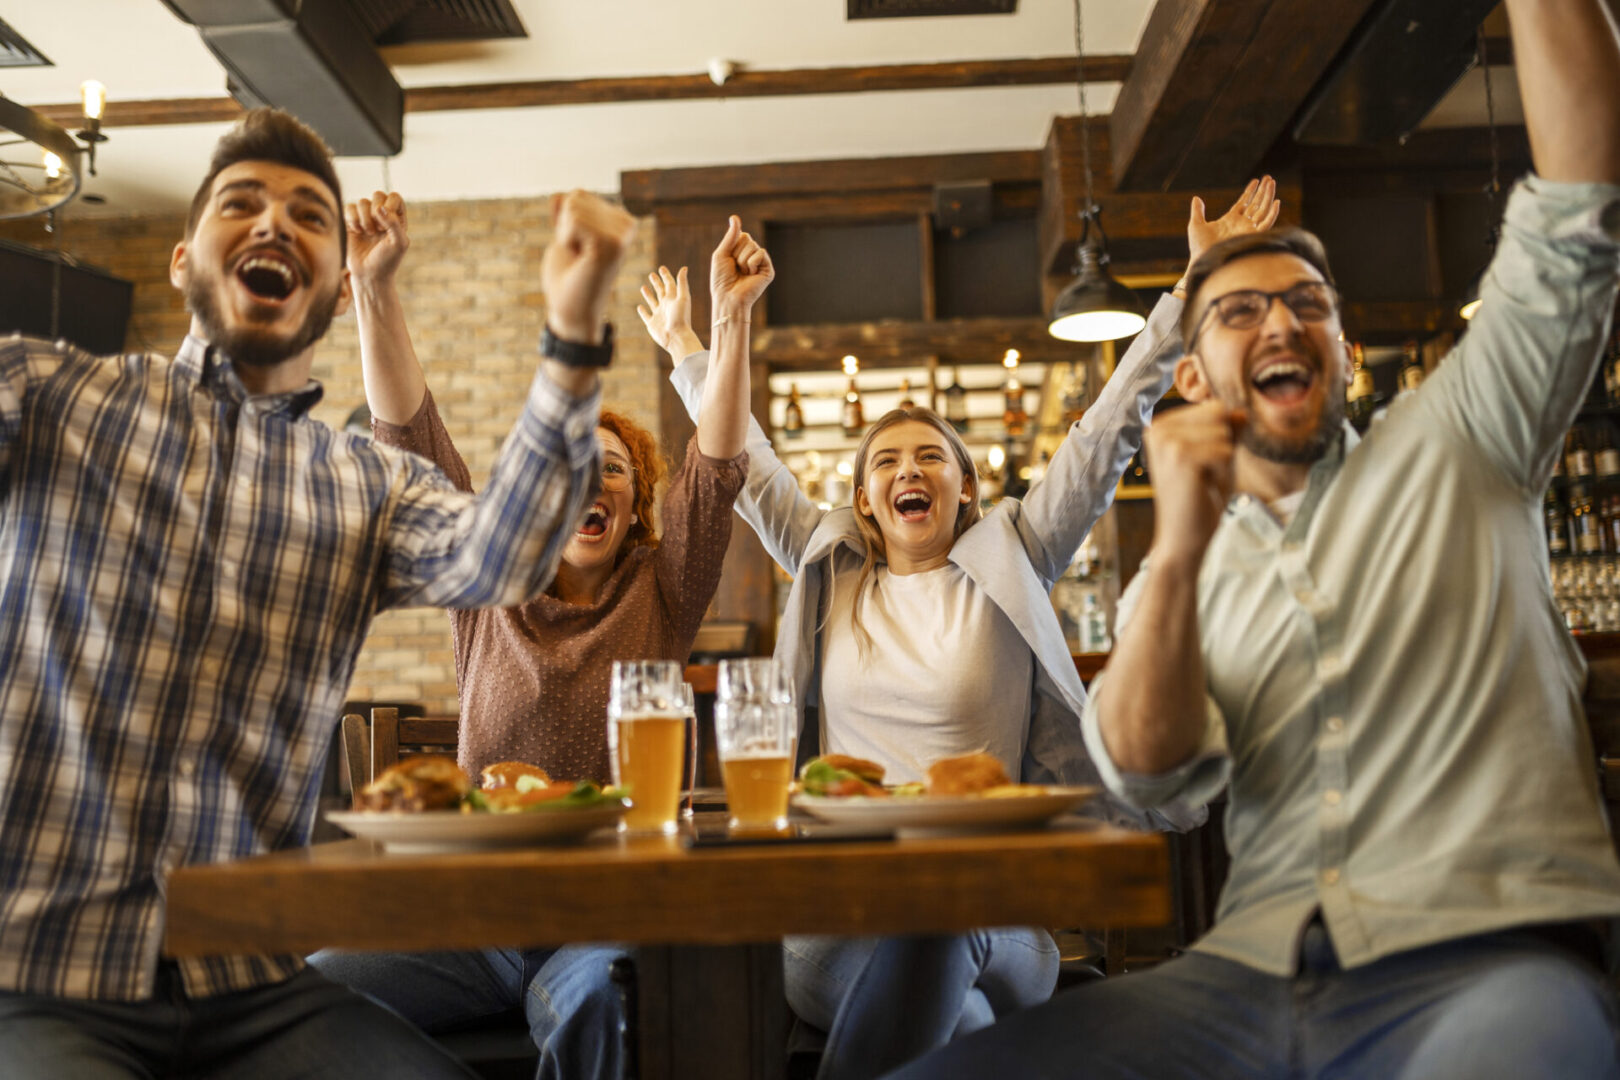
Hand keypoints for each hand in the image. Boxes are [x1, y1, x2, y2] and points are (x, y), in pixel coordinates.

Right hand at [345, 191, 409, 291]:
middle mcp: (382, 216)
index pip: (394, 197)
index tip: (387, 224)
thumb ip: (393, 223)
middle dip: (376, 211)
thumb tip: (379, 207)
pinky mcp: (351, 222)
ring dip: (365, 218)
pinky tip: (356, 231)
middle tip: (378, 230)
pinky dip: (352, 218)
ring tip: (367, 234)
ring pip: (362, 202)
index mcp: (397, 219)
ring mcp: (366, 218)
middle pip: (378, 195)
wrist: (368, 275)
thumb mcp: (398, 243)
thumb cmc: (387, 261)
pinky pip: (349, 207)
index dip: (390, 205)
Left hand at [541, 191, 637, 343]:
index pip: (578, 195)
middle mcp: (626, 225)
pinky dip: (566, 239)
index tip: (576, 249)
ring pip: (574, 206)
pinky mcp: (612, 244)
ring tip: (579, 258)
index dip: (564, 222)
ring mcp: (622, 234)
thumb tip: (558, 195)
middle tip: (577, 255)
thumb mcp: (563, 237)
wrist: (571, 311)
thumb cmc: (567, 279)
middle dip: (564, 225)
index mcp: (619, 221)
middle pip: (576, 196)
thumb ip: (563, 214)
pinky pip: (574, 219)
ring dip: (565, 234)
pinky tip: (581, 259)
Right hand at [637, 266, 702, 357]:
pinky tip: (640, 307)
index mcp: (673, 299)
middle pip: (660, 291)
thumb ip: (682, 283)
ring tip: (643, 287)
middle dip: (656, 282)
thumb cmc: (681, 318)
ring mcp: (658, 315)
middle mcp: (666, 306)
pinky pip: (646, 316)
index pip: (669, 284)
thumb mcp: (683, 298)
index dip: (666, 276)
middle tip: (652, 274)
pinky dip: (642, 311)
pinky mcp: (652, 324)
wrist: (677, 337)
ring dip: (648, 294)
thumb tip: (684, 268)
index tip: (661, 268)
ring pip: (652, 302)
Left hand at [709, 215, 773, 315]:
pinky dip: (751, 263)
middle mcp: (753, 256)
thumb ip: (730, 236)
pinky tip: (750, 275)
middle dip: (737, 252)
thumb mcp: (721, 254)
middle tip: (736, 269)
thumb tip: (735, 217)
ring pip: (753, 245)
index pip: (741, 234)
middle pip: (747, 238)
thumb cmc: (721, 279)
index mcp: (742, 252)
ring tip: (742, 273)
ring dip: (742, 260)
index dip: (732, 245)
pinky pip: (761, 253)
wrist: (728, 298)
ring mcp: (762, 263)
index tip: (728, 260)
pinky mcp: (768, 270)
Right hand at [1143, 401, 1247, 564]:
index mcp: (1161, 425)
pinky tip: (1203, 486)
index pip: (1215, 408)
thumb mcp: (1218, 457)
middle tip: (1203, 474)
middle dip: (1223, 446)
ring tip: (1202, 481)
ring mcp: (1167, 441)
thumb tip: (1241, 412)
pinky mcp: (1180, 456)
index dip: (1222, 437)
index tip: (1201, 464)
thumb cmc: (1199, 499)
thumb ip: (1228, 432)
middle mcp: (1158, 428)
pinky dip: (1223, 471)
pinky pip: (1225, 451)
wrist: (1183, 537)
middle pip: (1220, 415)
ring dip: (1223, 460)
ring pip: (1224, 433)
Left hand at [1186, 176, 1280, 269]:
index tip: (1256, 180)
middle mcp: (1241, 223)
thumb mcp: (1196, 225)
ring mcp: (1248, 229)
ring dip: (1268, 196)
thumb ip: (1198, 211)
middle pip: (1255, 204)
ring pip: (1262, 210)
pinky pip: (1266, 224)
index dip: (1250, 191)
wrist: (1204, 260)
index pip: (1244, 202)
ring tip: (1272, 182)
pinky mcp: (1253, 236)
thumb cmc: (1199, 247)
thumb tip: (1196, 198)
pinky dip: (1272, 213)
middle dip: (1263, 191)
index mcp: (1230, 219)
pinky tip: (1276, 202)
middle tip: (1269, 178)